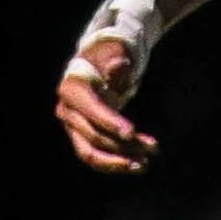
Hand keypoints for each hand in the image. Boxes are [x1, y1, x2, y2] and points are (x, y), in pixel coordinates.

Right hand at [55, 40, 156, 174]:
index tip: (132, 132)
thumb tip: (119, 64)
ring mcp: (72, 128)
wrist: (98, 70)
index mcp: (72, 89)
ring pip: (92, 154)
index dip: (110, 122)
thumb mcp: (114, 55)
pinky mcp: (82, 139)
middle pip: (93, 135)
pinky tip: (139, 164)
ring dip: (119, 162)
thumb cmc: (108, 59)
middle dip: (123, 145)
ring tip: (145, 164)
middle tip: (153, 148)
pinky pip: (97, 158)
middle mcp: (67, 111)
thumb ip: (116, 62)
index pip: (91, 110)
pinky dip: (117, 163)